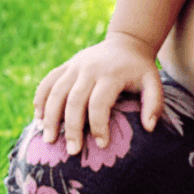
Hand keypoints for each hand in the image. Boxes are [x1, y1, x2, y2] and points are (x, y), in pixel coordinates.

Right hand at [34, 31, 161, 154]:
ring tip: (49, 139)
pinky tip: (39, 119)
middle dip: (71, 128)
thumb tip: (149, 128)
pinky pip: (48, 82)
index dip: (99, 126)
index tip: (101, 145)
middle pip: (74, 100)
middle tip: (72, 151)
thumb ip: (154, 104)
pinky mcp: (66, 65)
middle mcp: (89, 69)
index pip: (99, 103)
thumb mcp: (154, 83)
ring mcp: (75, 66)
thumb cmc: (140, 69)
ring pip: (56, 92)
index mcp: (110, 74)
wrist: (127, 42)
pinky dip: (40, 99)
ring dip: (50, 117)